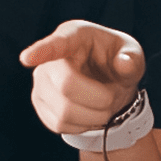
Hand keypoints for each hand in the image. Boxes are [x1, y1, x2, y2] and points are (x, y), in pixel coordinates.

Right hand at [20, 20, 144, 134]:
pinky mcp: (40, 103)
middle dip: (98, 98)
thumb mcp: (133, 54)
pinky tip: (90, 112)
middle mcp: (52, 57)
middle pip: (67, 85)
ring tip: (104, 105)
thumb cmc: (118, 60)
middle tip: (112, 96)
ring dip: (94, 115)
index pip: (57, 43)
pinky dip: (83, 125)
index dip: (42, 51)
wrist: (109, 83)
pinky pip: (59, 124)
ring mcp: (41, 82)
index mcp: (75, 35)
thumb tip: (124, 63)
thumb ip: (132, 58)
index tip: (27, 58)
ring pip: (64, 110)